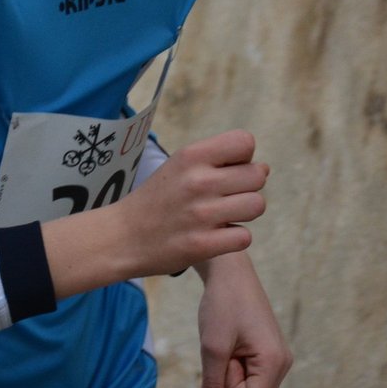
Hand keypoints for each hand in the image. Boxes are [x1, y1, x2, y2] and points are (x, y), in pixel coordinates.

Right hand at [41, 130, 268, 298]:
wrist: (121, 237)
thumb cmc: (157, 199)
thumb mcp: (180, 165)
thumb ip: (219, 161)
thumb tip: (265, 168)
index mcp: (191, 156)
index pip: (245, 142)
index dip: (243, 157)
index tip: (227, 170)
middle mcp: (197, 181)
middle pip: (257, 175)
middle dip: (248, 186)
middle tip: (227, 196)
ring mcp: (201, 214)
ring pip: (256, 205)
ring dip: (245, 213)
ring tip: (223, 216)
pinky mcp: (202, 245)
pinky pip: (245, 236)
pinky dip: (235, 238)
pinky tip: (217, 235)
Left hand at [196, 251, 290, 387]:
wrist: (229, 272)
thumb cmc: (221, 305)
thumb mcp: (212, 348)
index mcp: (276, 363)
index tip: (225, 357)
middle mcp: (283, 364)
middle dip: (229, 379)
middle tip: (225, 345)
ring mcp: (278, 359)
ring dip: (230, 370)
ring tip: (229, 340)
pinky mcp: (269, 353)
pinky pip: (247, 375)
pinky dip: (233, 362)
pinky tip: (232, 340)